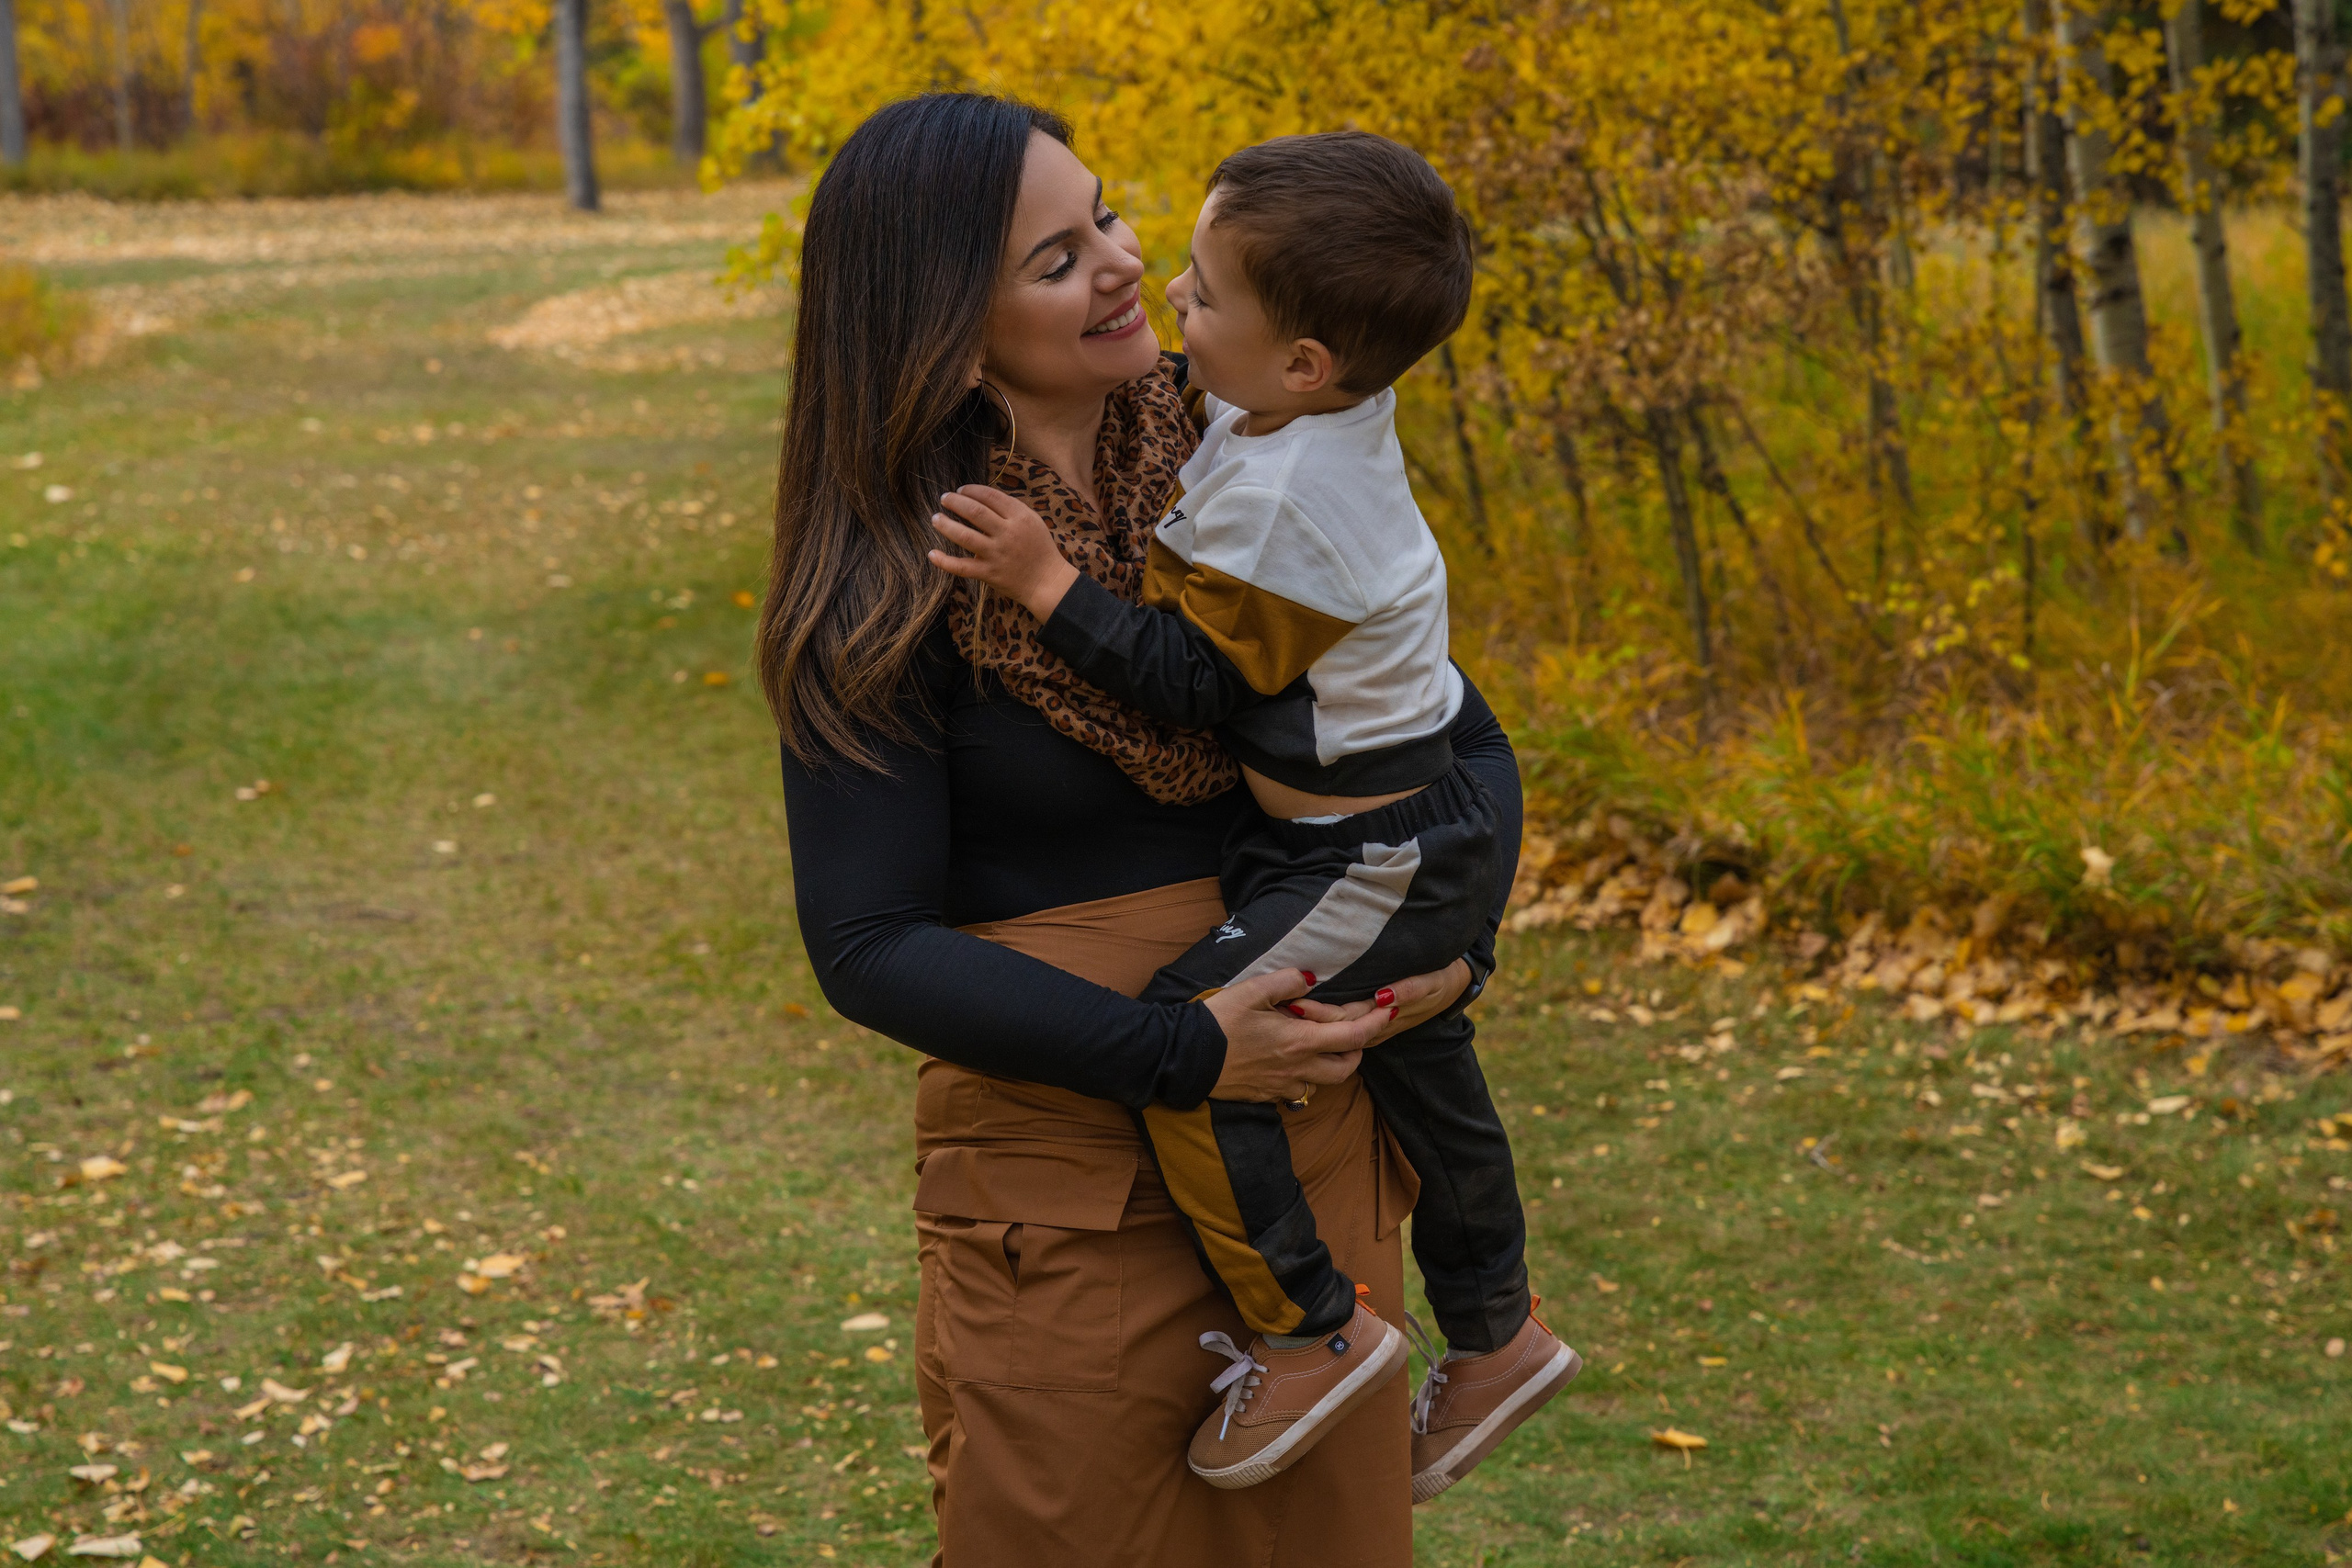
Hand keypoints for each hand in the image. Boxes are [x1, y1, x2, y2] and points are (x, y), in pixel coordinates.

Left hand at [927, 485, 1080, 620]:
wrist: (1047, 581)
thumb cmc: (1038, 548)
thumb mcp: (1032, 521)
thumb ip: (1010, 508)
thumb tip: (980, 496)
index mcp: (1020, 517)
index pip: (990, 496)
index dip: (971, 490)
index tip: (961, 490)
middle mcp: (1007, 534)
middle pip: (974, 512)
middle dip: (954, 502)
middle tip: (944, 498)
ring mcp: (996, 554)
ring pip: (964, 536)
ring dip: (945, 525)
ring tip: (936, 518)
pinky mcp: (989, 573)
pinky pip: (962, 567)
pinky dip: (944, 561)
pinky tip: (932, 554)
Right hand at [1202, 969, 1388, 1103]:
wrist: (1184, 1058)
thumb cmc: (1217, 1022)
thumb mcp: (1251, 990)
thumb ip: (1287, 981)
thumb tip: (1310, 979)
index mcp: (1299, 1041)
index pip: (1352, 1036)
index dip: (1376, 1023)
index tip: (1389, 1010)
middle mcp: (1297, 1068)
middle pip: (1347, 1067)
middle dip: (1357, 1049)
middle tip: (1351, 1030)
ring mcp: (1282, 1086)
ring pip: (1323, 1082)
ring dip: (1330, 1064)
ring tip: (1318, 1043)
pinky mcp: (1266, 1096)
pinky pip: (1297, 1090)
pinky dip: (1303, 1076)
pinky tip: (1288, 1060)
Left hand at [1263, 958, 1474, 1046]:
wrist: (1454, 985)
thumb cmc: (1441, 980)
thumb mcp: (1430, 983)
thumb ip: (1409, 990)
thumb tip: (1384, 997)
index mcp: (1384, 1018)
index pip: (1344, 1021)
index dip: (1320, 1013)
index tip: (1295, 1002)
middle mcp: (1372, 1028)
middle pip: (1332, 1028)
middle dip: (1306, 1019)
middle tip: (1276, 1005)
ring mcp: (1368, 1028)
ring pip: (1333, 1031)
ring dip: (1309, 1022)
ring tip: (1279, 1009)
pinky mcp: (1366, 1022)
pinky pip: (1337, 1025)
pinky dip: (1318, 1021)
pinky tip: (1296, 1010)